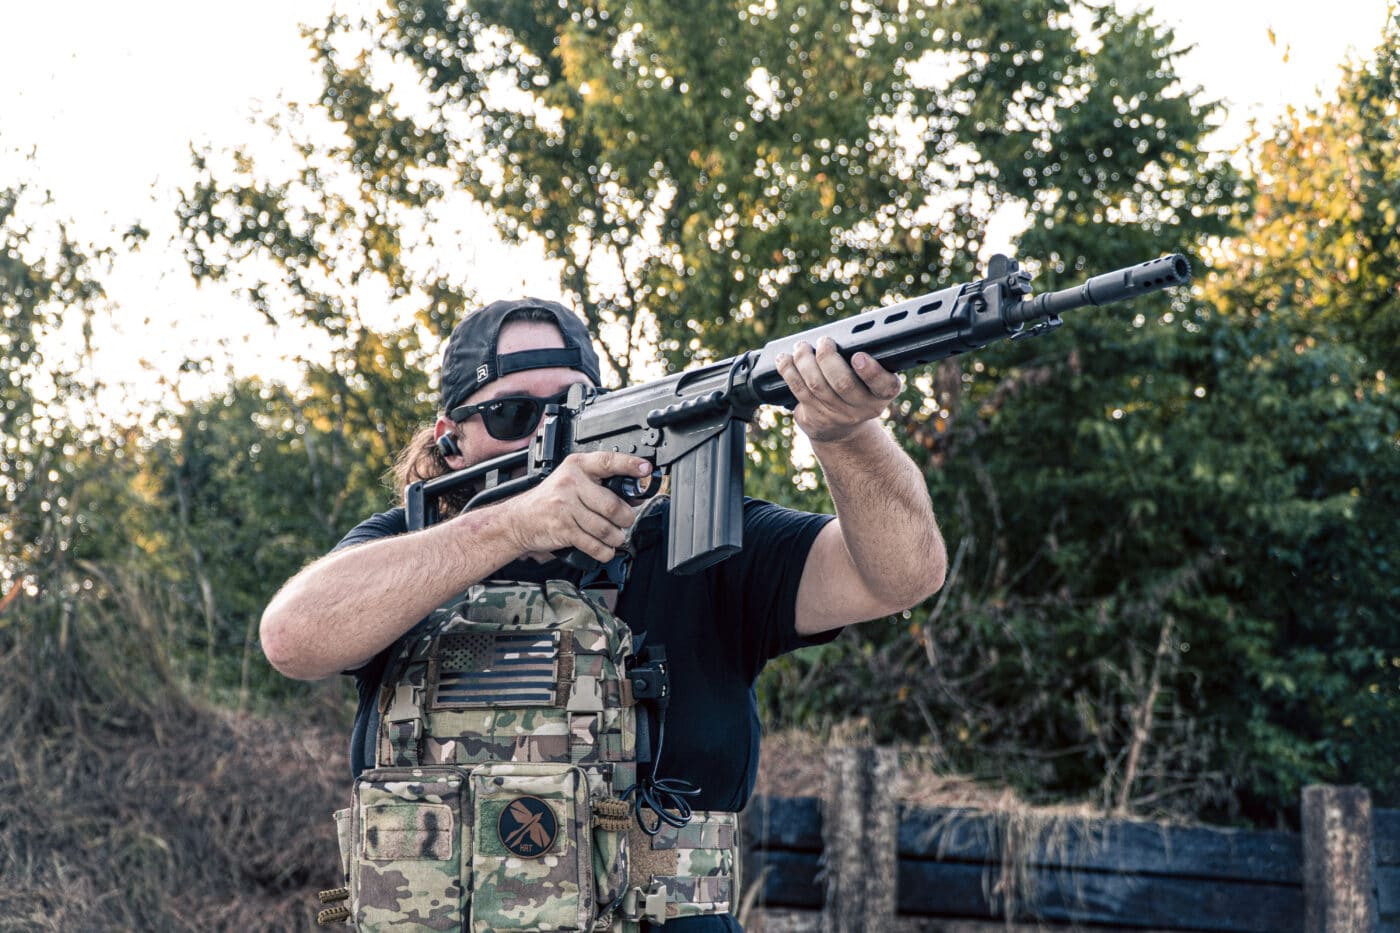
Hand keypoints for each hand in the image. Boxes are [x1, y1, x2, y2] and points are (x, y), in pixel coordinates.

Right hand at [499, 452, 650, 563]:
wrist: (520, 519)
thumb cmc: (551, 499)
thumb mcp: (573, 481)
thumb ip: (602, 484)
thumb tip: (635, 495)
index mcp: (578, 466)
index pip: (608, 461)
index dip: (629, 465)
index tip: (646, 469)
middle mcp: (571, 483)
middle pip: (612, 505)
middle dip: (626, 518)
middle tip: (625, 521)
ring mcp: (565, 506)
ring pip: (605, 528)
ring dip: (616, 537)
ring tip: (615, 536)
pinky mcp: (563, 528)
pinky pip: (594, 544)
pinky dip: (604, 551)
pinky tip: (605, 548)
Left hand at [775, 337, 902, 443]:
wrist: (842, 431)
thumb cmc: (857, 392)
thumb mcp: (871, 383)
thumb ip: (866, 361)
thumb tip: (844, 331)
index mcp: (881, 395)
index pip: (886, 386)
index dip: (871, 371)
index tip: (858, 356)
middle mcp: (862, 410)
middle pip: (843, 383)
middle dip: (828, 358)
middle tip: (824, 342)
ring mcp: (836, 416)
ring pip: (816, 385)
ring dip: (804, 361)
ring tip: (801, 347)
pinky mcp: (814, 418)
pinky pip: (799, 391)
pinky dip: (789, 371)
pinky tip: (784, 359)